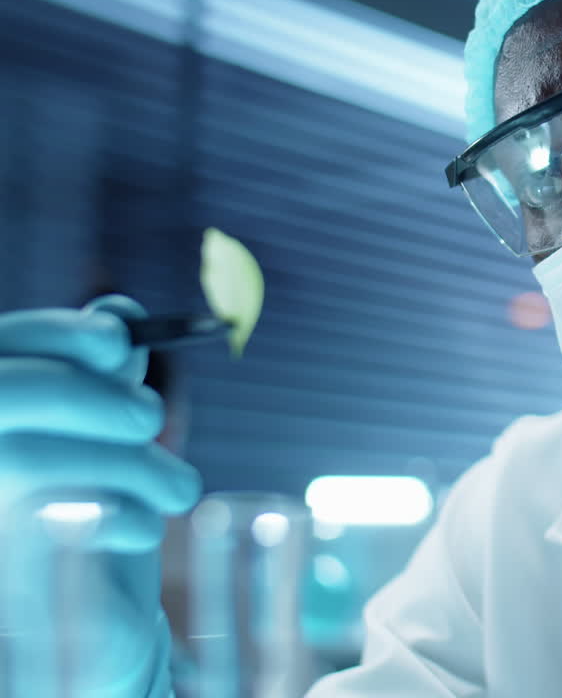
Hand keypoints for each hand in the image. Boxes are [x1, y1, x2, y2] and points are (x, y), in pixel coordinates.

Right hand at [0, 295, 200, 695]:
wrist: (97, 614)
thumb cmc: (99, 507)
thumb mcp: (107, 432)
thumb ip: (105, 372)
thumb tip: (116, 311)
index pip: (1, 345)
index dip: (59, 333)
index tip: (121, 339)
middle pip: (5, 395)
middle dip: (91, 394)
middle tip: (151, 418)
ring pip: (30, 460)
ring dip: (131, 463)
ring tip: (179, 486)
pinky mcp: (11, 583)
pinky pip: (56, 527)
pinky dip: (123, 517)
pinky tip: (144, 526)